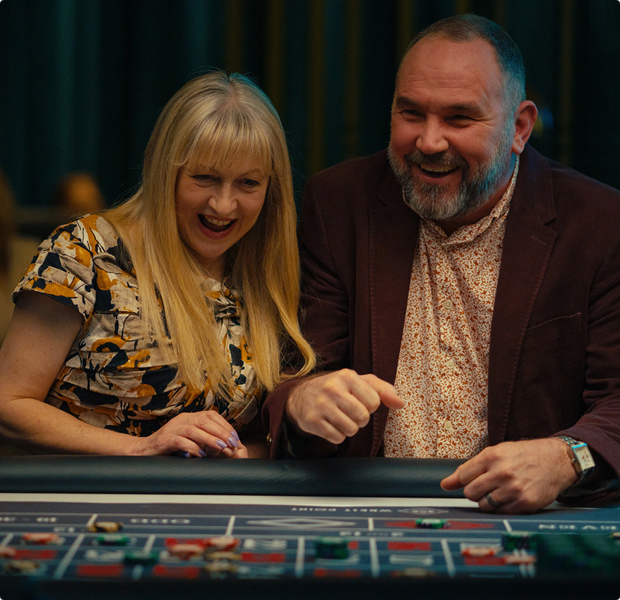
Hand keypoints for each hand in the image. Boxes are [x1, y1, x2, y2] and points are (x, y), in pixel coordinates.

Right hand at [131, 411, 247, 457]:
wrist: (144, 450)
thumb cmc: (170, 446)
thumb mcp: (189, 438)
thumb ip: (204, 437)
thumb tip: (226, 443)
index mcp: (189, 417)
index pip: (211, 415)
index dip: (225, 426)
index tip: (235, 437)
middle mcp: (182, 419)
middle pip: (205, 421)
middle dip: (221, 432)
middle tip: (232, 443)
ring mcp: (173, 429)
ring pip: (195, 430)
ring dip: (210, 439)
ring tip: (222, 447)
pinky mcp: (165, 440)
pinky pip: (181, 442)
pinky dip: (193, 448)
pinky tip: (201, 454)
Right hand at [286, 369, 403, 443]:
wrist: (301, 396)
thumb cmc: (337, 388)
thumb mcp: (359, 382)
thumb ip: (383, 390)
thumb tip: (401, 403)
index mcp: (347, 376)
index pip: (374, 402)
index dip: (370, 407)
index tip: (359, 402)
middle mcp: (332, 388)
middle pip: (363, 417)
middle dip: (360, 420)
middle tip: (350, 413)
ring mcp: (321, 404)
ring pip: (351, 430)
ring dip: (349, 428)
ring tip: (340, 418)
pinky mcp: (312, 420)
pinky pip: (337, 438)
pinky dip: (337, 435)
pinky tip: (330, 424)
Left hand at [440, 438, 576, 512]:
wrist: (556, 460)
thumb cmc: (523, 455)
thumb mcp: (496, 453)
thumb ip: (469, 468)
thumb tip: (444, 484)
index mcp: (491, 456)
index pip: (462, 476)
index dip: (463, 481)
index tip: (468, 481)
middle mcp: (501, 472)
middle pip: (470, 493)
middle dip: (473, 492)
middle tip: (484, 486)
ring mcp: (513, 489)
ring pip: (484, 505)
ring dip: (487, 501)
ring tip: (497, 492)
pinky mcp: (525, 503)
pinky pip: (501, 512)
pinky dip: (501, 508)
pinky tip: (509, 497)